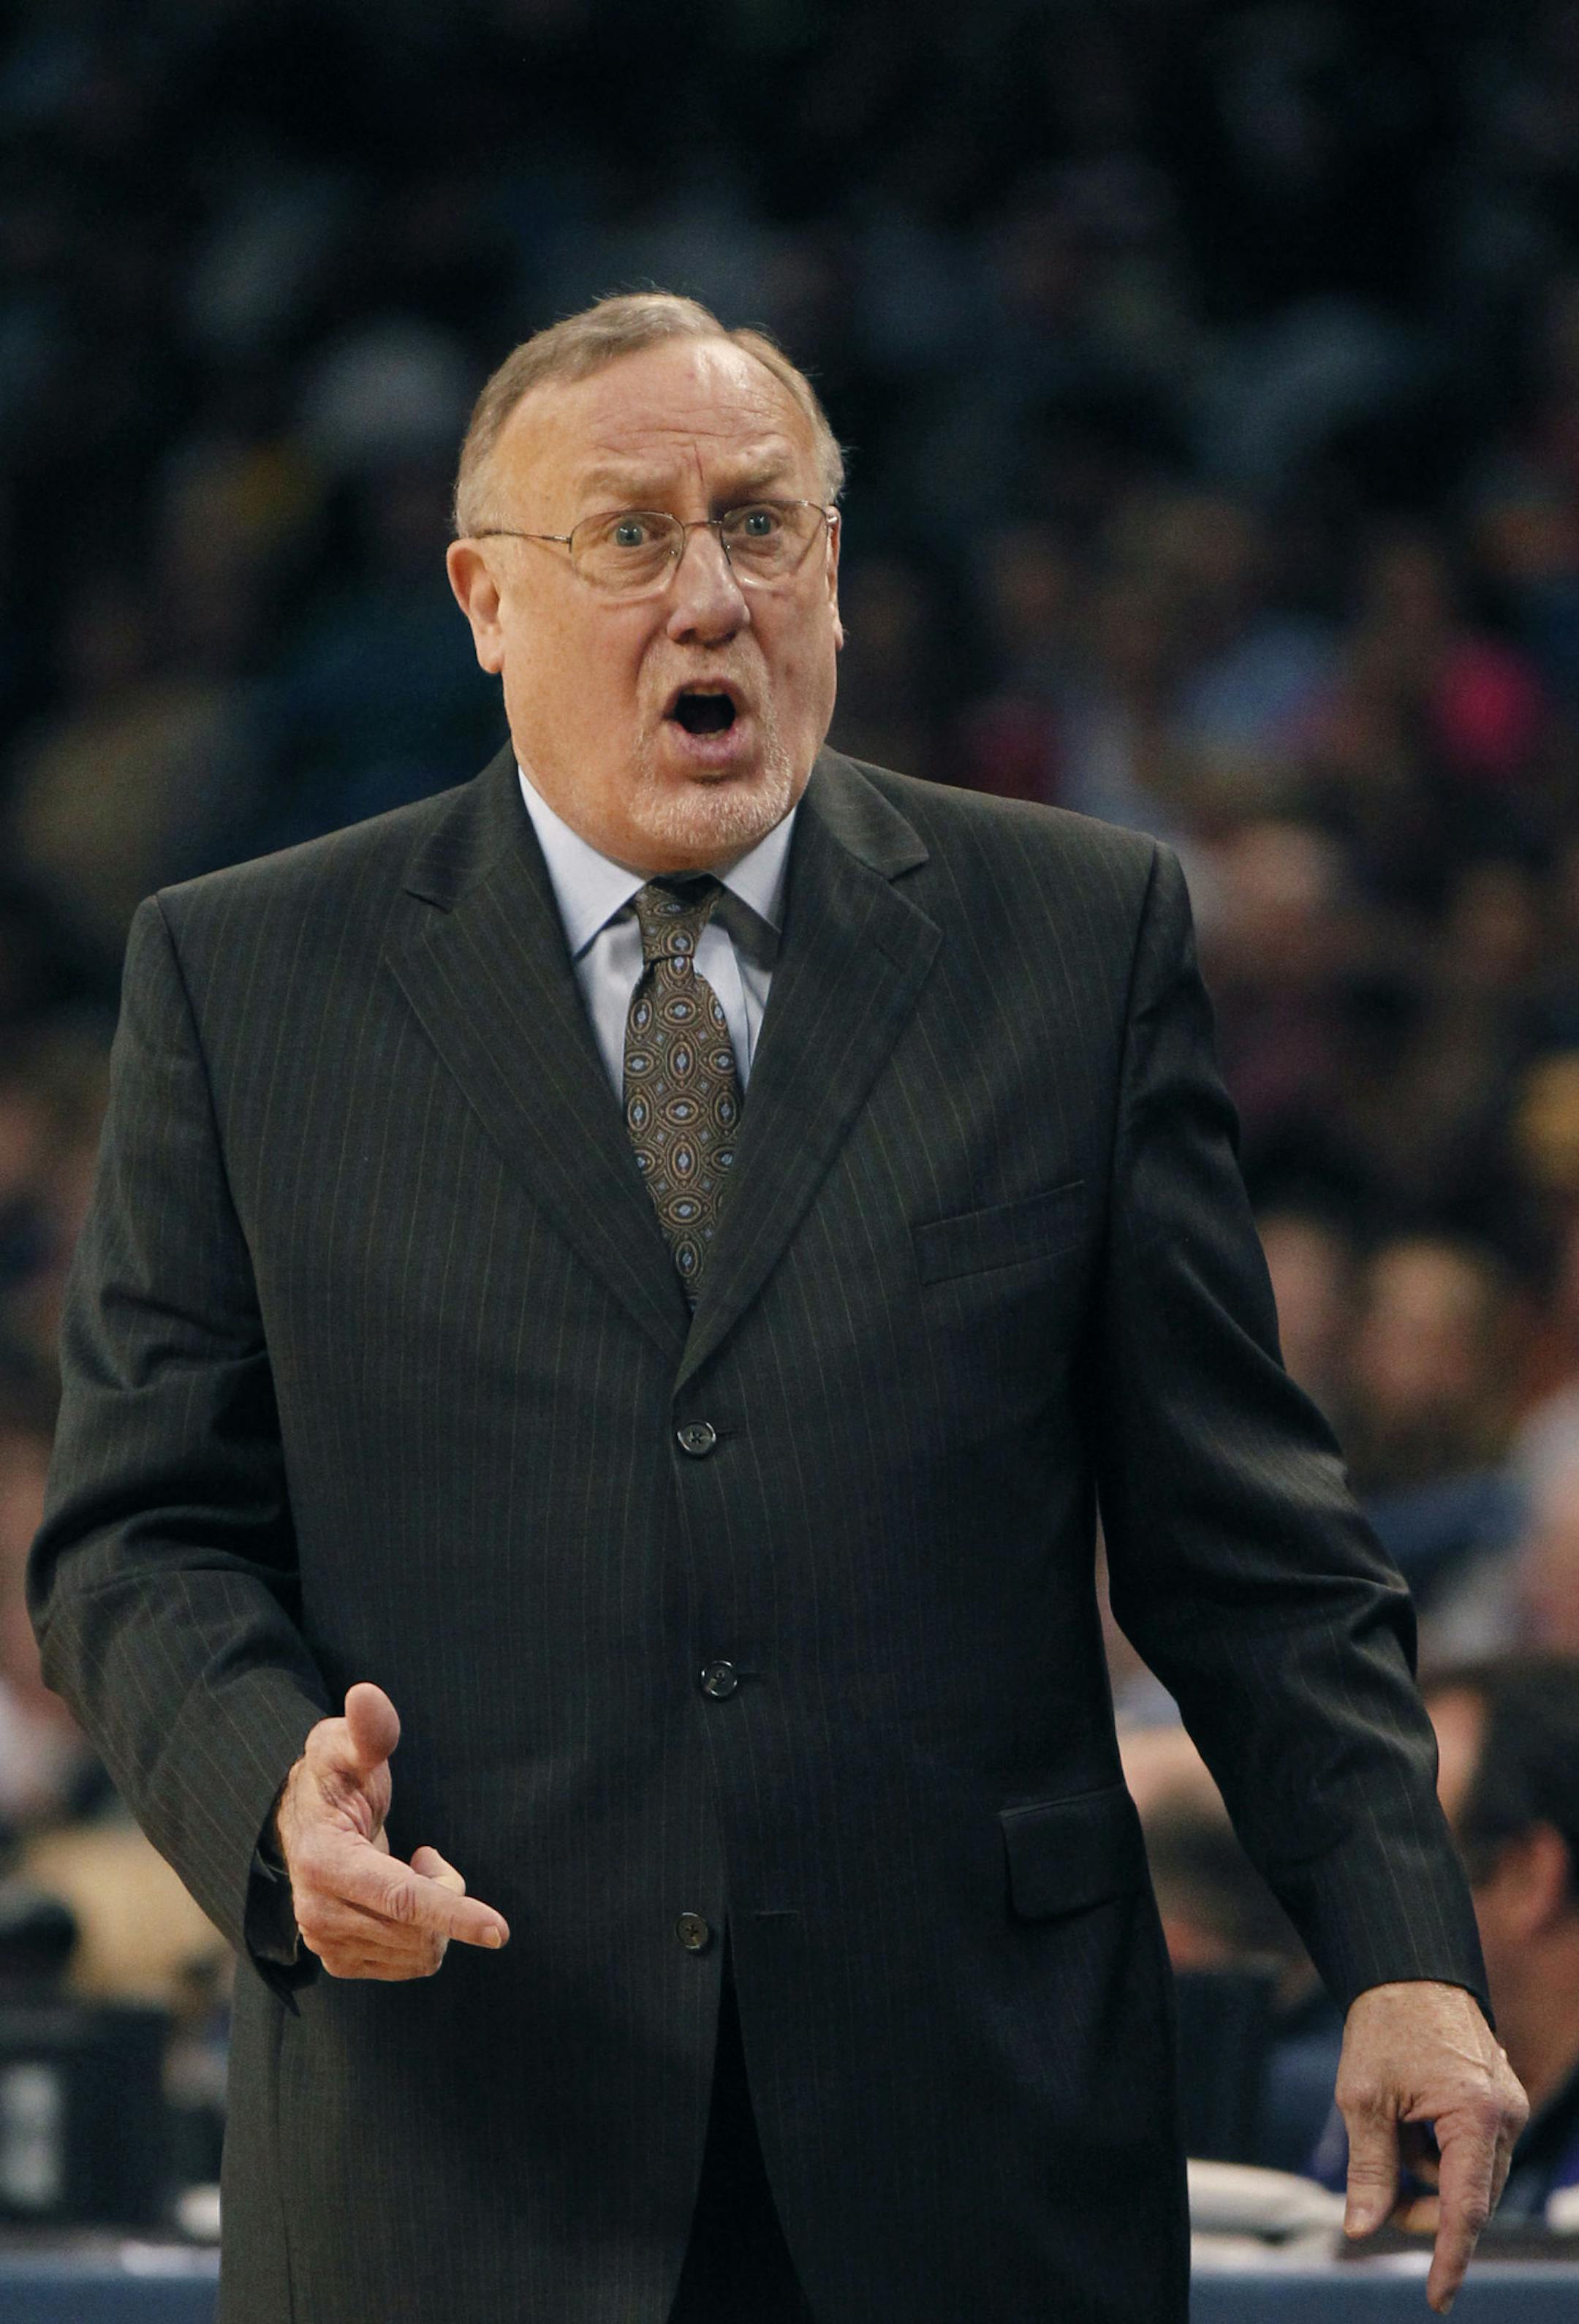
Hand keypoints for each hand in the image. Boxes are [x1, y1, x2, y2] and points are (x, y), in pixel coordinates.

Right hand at [273, 1682, 509, 1979]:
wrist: (304, 1822)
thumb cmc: (336, 1776)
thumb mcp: (347, 1743)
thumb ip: (368, 1727)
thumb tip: (367, 1696)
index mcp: (325, 1863)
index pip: (402, 1899)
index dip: (454, 1913)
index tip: (500, 1931)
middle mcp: (319, 1915)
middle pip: (420, 1930)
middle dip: (447, 1896)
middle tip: (427, 1856)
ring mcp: (326, 1944)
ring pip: (420, 1952)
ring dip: (433, 1916)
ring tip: (407, 1871)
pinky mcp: (339, 1961)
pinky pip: (410, 1964)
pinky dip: (421, 1934)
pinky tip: (397, 1899)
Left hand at [1337, 1979, 1527, 2311]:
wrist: (1408, 1970)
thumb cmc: (1385, 2027)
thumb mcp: (1364, 2099)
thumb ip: (1369, 2168)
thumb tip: (1361, 2229)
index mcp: (1475, 2116)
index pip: (1466, 2209)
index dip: (1450, 2258)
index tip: (1436, 2299)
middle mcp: (1504, 2116)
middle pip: (1468, 2198)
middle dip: (1424, 2207)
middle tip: (1379, 2193)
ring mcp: (1507, 2107)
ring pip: (1470, 2176)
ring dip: (1429, 2175)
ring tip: (1393, 2130)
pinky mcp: (1500, 2100)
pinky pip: (1473, 2150)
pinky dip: (1440, 2152)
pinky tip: (1412, 2121)